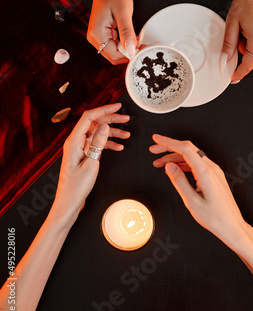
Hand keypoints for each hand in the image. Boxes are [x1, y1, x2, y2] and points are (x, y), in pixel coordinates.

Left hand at [53, 103, 129, 219]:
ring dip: (112, 132)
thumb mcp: (91, 163)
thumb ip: (98, 143)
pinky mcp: (83, 154)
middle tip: (126, 119)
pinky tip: (118, 146)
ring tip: (126, 134)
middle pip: (94, 123)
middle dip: (111, 119)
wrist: (68, 203)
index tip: (117, 107)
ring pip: (97, 133)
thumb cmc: (76, 188)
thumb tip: (104, 125)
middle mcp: (75, 142)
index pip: (89, 117)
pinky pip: (96, 143)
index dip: (104, 109)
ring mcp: (79, 148)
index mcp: (74, 141)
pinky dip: (108, 143)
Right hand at [87, 0, 137, 64]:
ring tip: (137, 40)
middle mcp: (94, 38)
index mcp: (97, 34)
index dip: (129, 55)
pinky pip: (114, 46)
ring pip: (114, 52)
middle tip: (141, 45)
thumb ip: (127, 32)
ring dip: (127, 49)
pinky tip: (131, 37)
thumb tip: (130, 49)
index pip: (114, 55)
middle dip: (128, 53)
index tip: (141, 50)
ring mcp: (97, 37)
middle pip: (113, 56)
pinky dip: (124, 44)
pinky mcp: (102, 35)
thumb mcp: (123, 13)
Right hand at [150, 135, 249, 250]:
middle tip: (154, 150)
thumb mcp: (191, 201)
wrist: (232, 226)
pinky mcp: (214, 176)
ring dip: (175, 157)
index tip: (157, 139)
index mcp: (205, 172)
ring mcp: (214, 171)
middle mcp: (211, 168)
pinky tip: (175, 169)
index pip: (184, 149)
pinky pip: (197, 164)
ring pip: (191, 156)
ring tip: (160, 163)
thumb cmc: (215, 218)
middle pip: (187, 149)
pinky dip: (184, 163)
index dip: (168, 142)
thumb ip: (179, 181)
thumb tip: (169, 167)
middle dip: (169, 147)